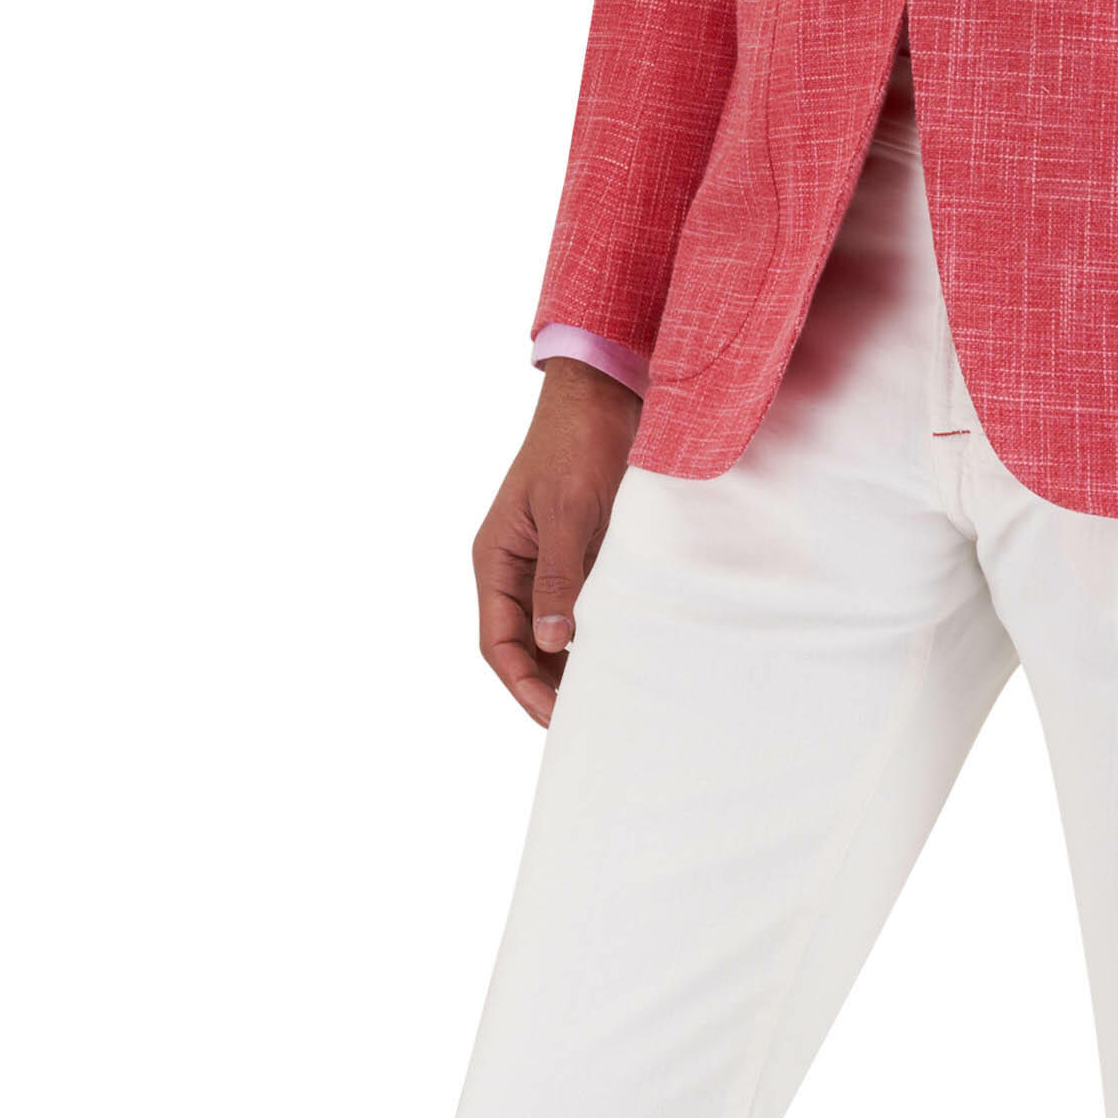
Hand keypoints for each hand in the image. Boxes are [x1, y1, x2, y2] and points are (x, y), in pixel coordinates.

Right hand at [473, 360, 642, 726]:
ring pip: (551, 632)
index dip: (523, 684)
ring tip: (606, 699)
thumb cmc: (578, 445)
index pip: (498, 642)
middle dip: (547, 686)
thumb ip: (560, 577)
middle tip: (587, 721)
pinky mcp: (579, 556)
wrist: (606, 396)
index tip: (556, 717)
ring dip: (572, 666)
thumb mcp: (569, 512)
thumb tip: (552, 642)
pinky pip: (579, 609)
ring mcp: (547, 564)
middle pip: (521, 646)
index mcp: (496, 558)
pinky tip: (622, 657)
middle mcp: (515, 567)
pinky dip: (595, 636)